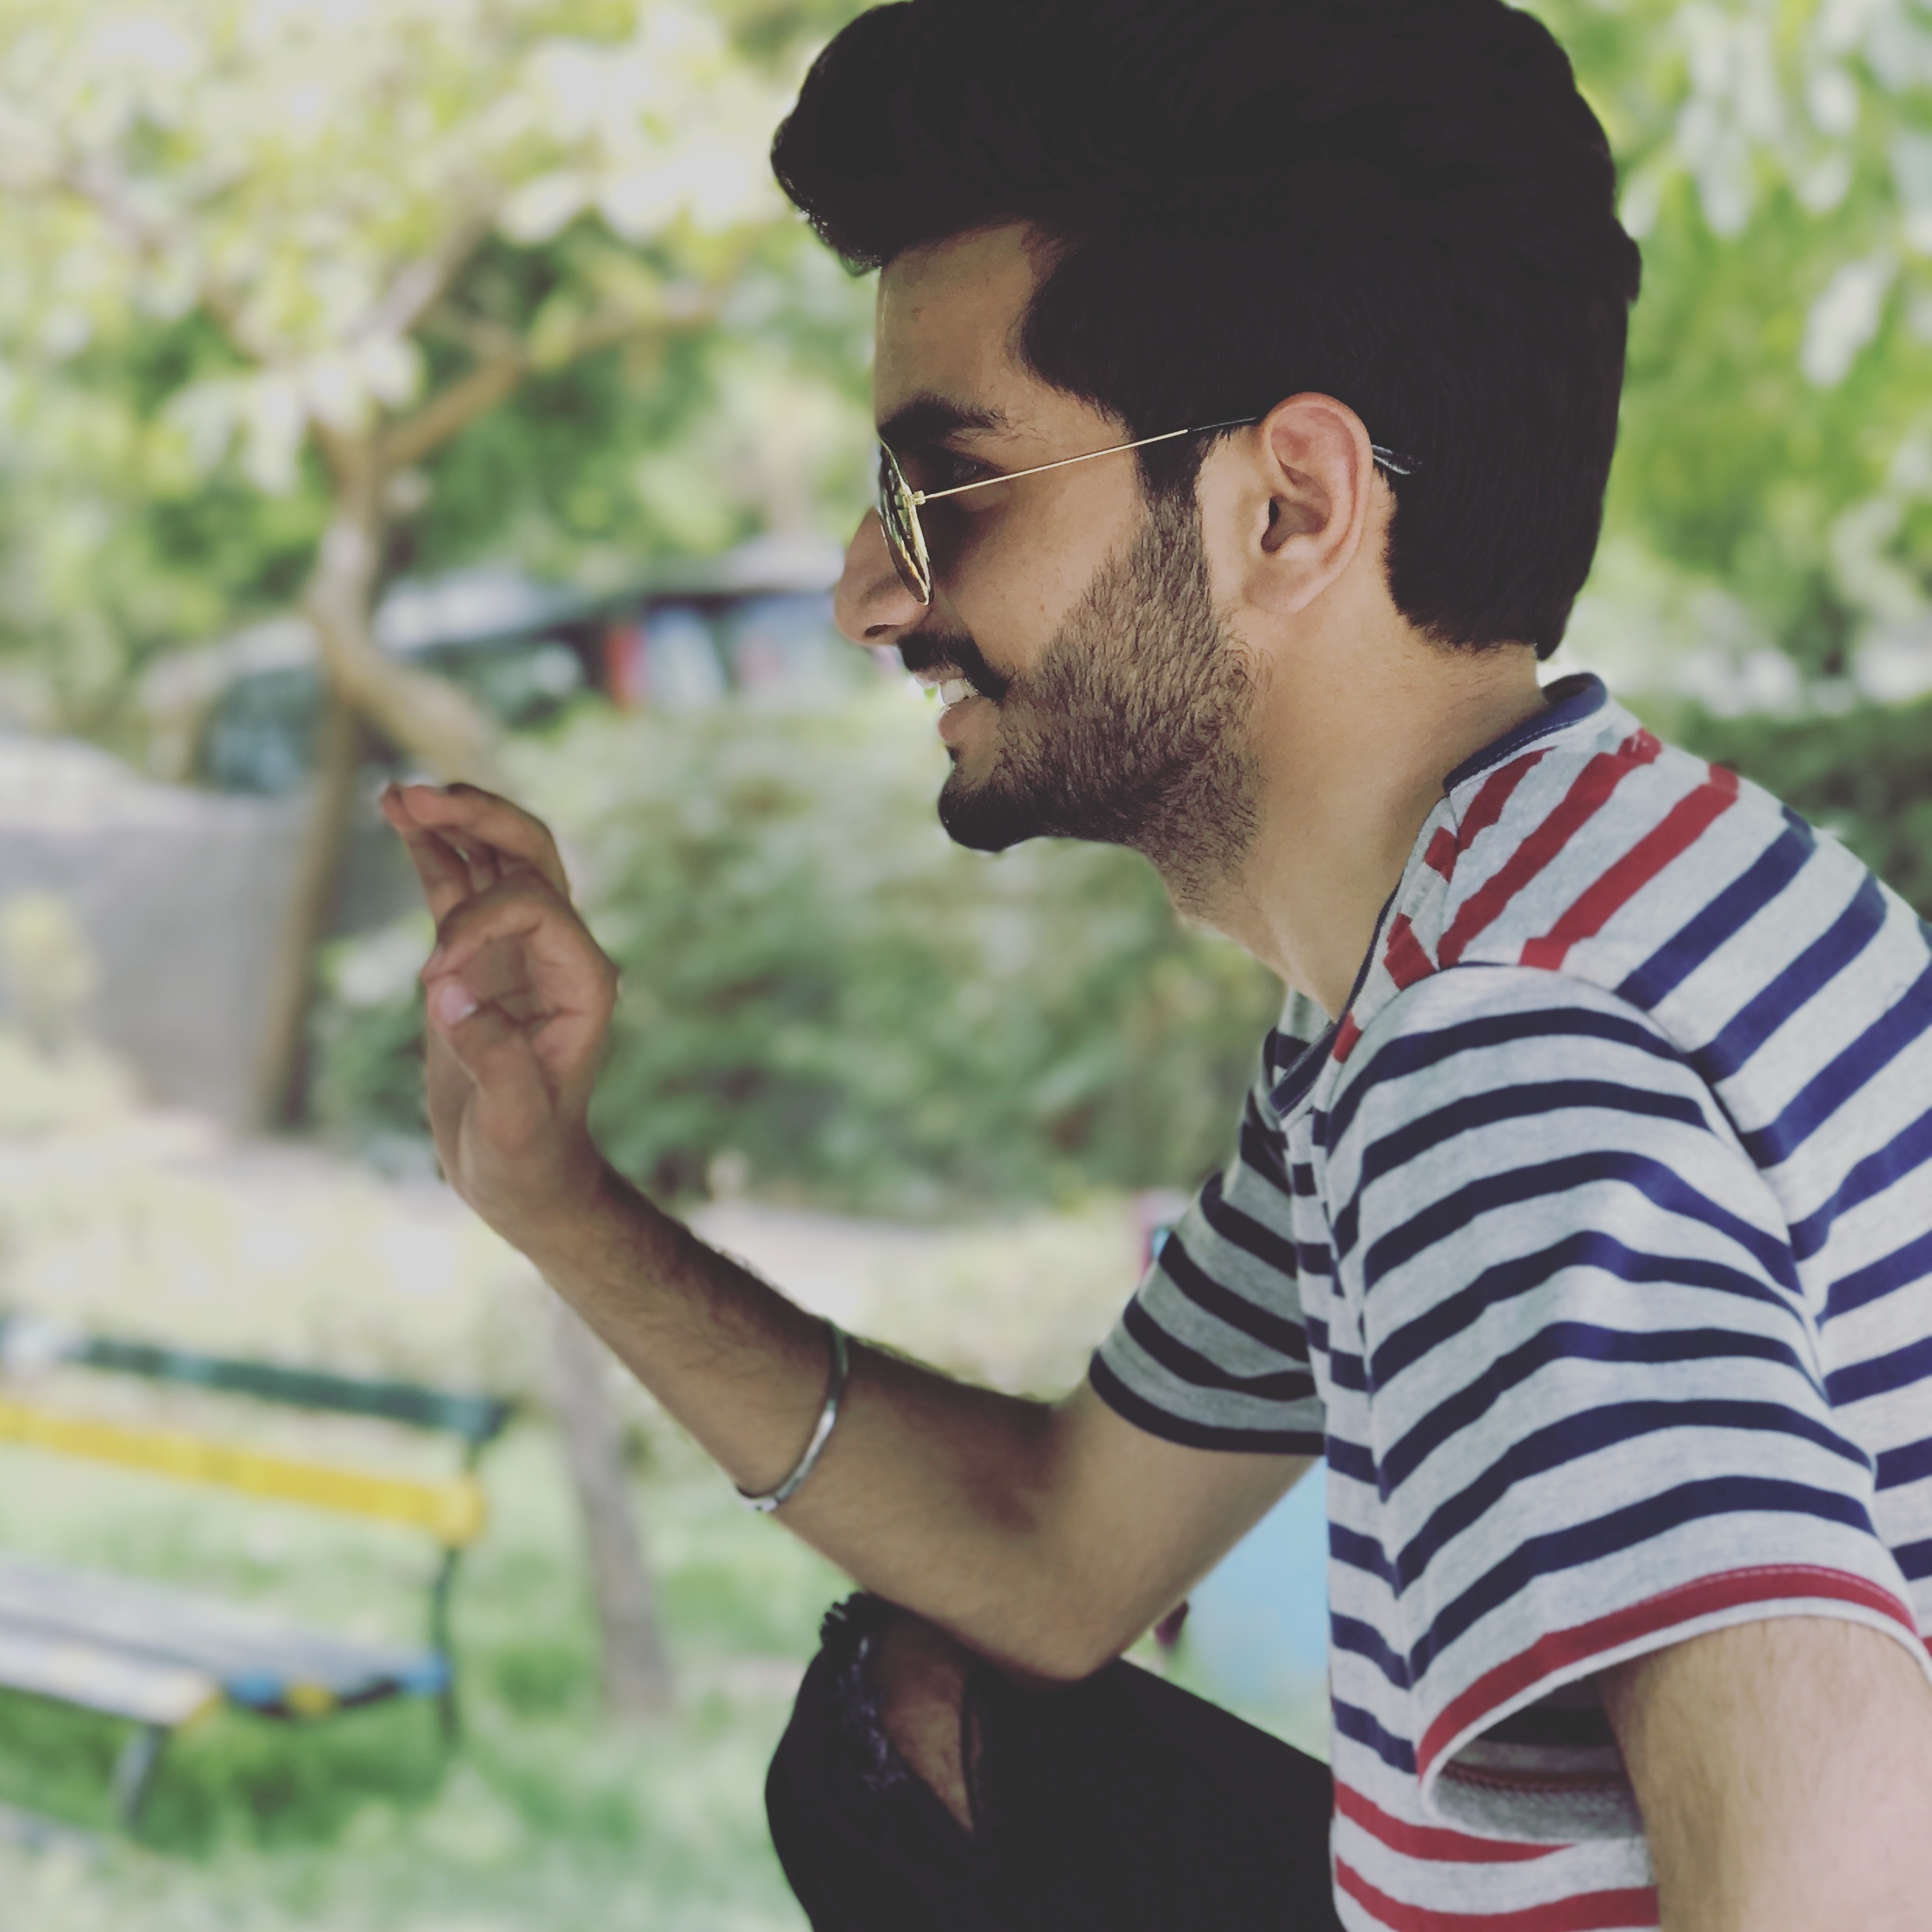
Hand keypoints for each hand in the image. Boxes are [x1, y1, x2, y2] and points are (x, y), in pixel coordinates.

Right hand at [380, 781, 617, 1242]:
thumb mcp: (515, 1120)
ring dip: (452, 822)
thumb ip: (493, 1056)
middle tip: (422, 797)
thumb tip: (447, 990)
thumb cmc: (528, 1157)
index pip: (536, 906)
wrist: (521, 1179)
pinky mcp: (476, 961)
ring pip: (493, 861)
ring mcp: (516, 951)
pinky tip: (397, 818)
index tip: (431, 981)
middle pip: (530, 855)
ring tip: (397, 794)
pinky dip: (431, 853)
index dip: (479, 923)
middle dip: (480, 819)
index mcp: (583, 981)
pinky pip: (456, 891)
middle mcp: (557, 954)